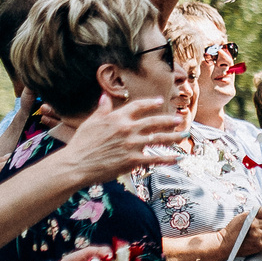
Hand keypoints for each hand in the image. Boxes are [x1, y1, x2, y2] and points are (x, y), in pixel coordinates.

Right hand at [63, 94, 186, 180]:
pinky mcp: (133, 160)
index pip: (138, 106)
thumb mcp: (91, 122)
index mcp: (117, 117)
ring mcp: (132, 144)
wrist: (77, 164)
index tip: (160, 101)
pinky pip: (155, 158)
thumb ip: (102, 109)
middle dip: (169, 120)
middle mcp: (128, 128)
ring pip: (159, 139)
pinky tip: (178, 158)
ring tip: (184, 135)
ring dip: (174, 137)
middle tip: (180, 119)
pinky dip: (168, 158)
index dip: (151, 103)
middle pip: (154, 122)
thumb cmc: (81, 143)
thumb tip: (105, 96)